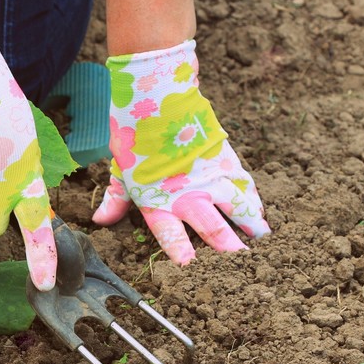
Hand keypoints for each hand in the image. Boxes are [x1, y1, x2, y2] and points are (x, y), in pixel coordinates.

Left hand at [92, 40, 269, 264]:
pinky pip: (244, 185)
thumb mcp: (121, 169)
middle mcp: (187, 193)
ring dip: (251, 227)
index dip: (181, 253)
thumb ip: (116, 199)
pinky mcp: (225, 160)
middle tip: (243, 267)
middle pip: (212, 229)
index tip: (192, 268)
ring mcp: (209, 177)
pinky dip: (254, 201)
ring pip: (237, 208)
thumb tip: (100, 221)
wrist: (158, 94)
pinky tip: (262, 214)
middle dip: (228, 251)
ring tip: (262, 244)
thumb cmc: (135, 133)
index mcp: (157, 200)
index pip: (170, 235)